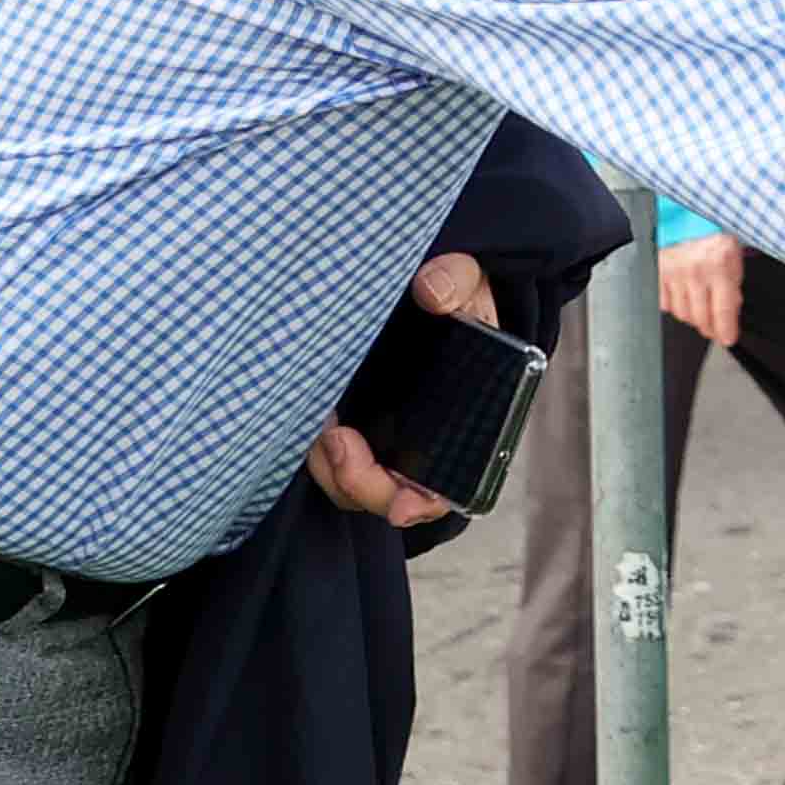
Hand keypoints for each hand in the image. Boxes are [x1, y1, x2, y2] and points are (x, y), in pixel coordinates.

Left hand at [304, 255, 494, 528]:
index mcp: (464, 419)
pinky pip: (326, 460)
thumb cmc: (454, 291)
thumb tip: (432, 293)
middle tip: (339, 441)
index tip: (403, 506)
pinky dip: (316, 450)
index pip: (446, 484)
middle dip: (362, 483)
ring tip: (325, 426)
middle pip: (388, 494)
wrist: (421, 284)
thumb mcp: (467, 278)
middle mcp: (420, 442)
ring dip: (333, 468)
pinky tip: (317, 414)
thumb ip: (457, 280)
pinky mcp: (346, 422)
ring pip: (350, 483)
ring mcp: (380, 436)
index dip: (423, 501)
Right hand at [659, 232, 745, 350]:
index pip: (722, 310)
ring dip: (693, 316)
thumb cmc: (716, 243)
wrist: (692, 221)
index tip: (727, 339)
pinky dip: (676, 306)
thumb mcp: (734, 265)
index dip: (725, 330)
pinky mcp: (658, 273)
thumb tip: (729, 321)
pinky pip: (666, 305)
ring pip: (682, 314)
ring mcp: (674, 272)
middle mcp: (695, 270)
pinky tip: (685, 295)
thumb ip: (733, 293)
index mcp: (719, 266)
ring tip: (700, 304)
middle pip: (700, 317)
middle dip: (710, 327)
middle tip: (715, 327)